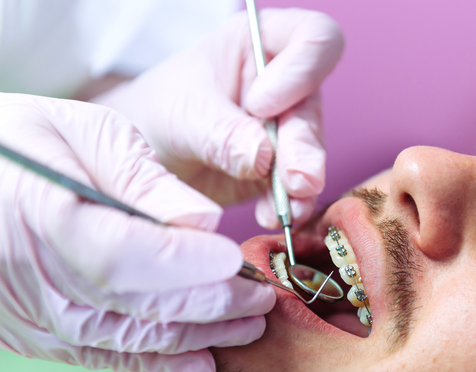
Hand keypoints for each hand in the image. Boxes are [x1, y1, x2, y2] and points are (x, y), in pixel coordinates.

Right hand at [0, 94, 274, 371]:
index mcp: (43, 213)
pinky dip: (159, 363)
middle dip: (212, 303)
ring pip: (132, 339)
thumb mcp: (81, 131)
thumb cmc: (22, 143)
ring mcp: (36, 315)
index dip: (187, 264)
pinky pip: (107, 357)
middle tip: (263, 296)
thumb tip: (201, 221)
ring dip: (199, 336)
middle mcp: (36, 277)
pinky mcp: (39, 335)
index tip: (236, 260)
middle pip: (140, 303)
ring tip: (249, 326)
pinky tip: (204, 360)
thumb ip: (140, 177)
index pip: (125, 254)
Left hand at [96, 8, 344, 228]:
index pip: (314, 38)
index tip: (259, 105)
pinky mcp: (282, 171)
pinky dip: (288, 205)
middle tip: (295, 180)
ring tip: (284, 207)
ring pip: (313, 154)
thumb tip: (265, 158)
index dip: (300, 71)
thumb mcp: (184, 112)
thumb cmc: (159, 111)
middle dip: (305, 148)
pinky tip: (270, 215)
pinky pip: (299, 190)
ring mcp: (287, 130)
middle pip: (314, 109)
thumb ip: (223, 133)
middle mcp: (285, 84)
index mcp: (263, 43)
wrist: (146, 155)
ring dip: (300, 185)